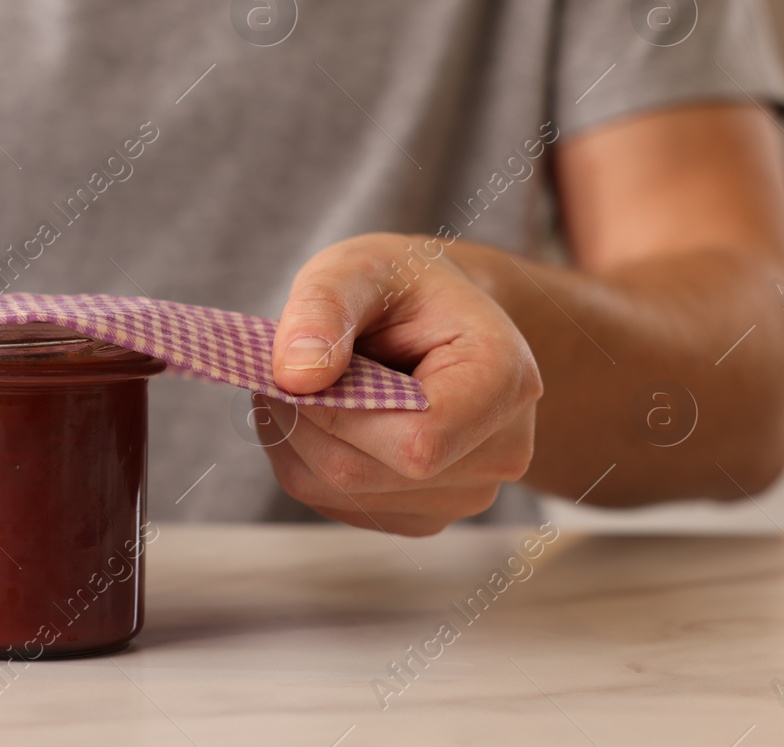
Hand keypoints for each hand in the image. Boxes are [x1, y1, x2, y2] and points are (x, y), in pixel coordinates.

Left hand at [265, 233, 541, 534]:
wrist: (432, 316)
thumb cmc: (400, 288)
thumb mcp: (357, 268)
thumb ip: (323, 309)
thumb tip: (294, 376)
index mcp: (504, 380)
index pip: (416, 440)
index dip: (336, 413)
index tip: (295, 369)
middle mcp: (501, 451)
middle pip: (366, 473)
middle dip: (302, 421)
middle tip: (278, 368)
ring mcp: (467, 493)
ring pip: (343, 493)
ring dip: (296, 441)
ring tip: (304, 384)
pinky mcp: (426, 515)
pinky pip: (339, 505)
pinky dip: (306, 461)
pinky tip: (321, 415)